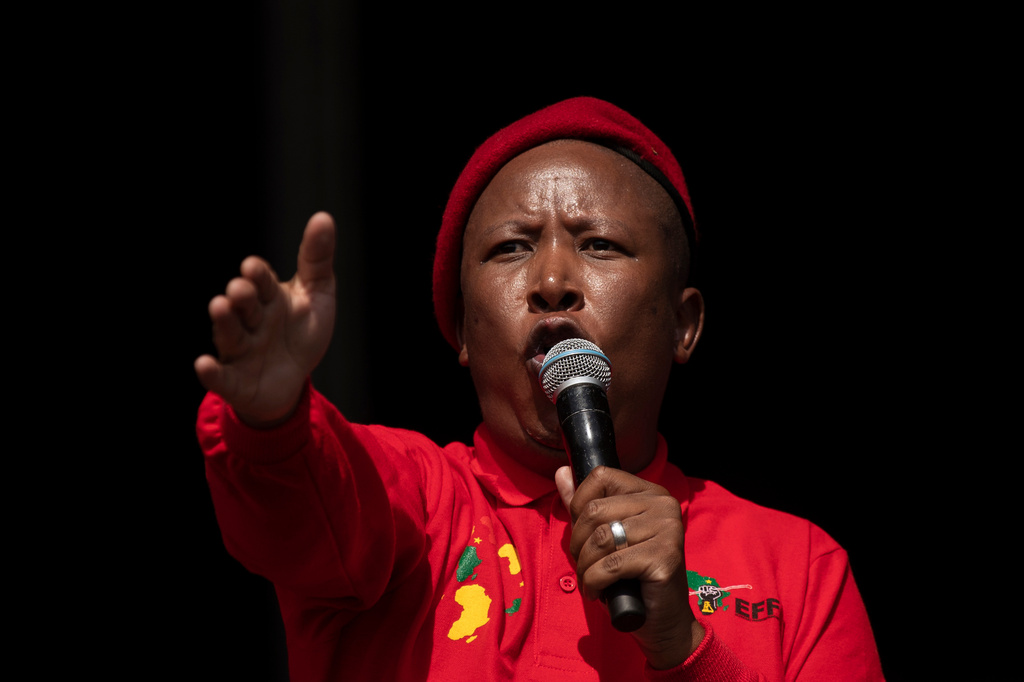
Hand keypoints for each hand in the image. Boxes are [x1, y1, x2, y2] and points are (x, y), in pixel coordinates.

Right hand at [195, 212, 335, 426]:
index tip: (254, 267)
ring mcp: (240, 351)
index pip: (262, 282)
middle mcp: (250, 321)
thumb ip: (316, 259)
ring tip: (219, 307)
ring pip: (230, 334)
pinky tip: (203, 364)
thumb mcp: (317, 294)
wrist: (295, 381)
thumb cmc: (302, 332)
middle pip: (243, 306)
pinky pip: (221, 378)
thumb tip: (323, 217)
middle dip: (241, 297)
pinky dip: (211, 372)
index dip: (257, 275)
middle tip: (239, 289)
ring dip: (224, 322)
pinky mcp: (235, 382)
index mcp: (269, 298)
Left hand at [556, 465, 703, 669]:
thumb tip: (561, 472)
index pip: (601, 477)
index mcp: (651, 492)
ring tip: (590, 580)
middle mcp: (664, 504)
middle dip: (578, 543)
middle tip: (584, 564)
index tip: (583, 534)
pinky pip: (609, 564)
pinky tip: (598, 592)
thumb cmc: (632, 578)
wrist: (663, 621)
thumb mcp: (605, 537)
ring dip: (584, 566)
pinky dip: (594, 582)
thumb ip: (584, 505)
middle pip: (596, 510)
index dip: (580, 505)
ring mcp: (668, 529)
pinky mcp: (665, 557)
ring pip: (600, 538)